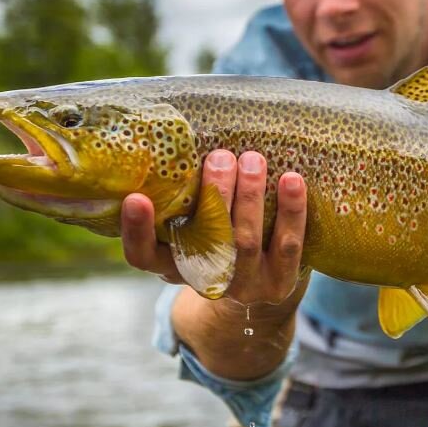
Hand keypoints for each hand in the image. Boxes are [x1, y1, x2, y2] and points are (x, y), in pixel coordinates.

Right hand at [120, 149, 308, 307]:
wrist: (262, 287)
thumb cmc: (218, 238)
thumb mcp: (192, 226)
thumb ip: (184, 197)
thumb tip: (177, 139)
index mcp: (171, 265)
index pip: (142, 256)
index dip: (136, 231)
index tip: (135, 198)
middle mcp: (204, 279)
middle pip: (205, 241)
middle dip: (215, 196)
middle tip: (220, 157)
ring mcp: (243, 286)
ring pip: (245, 241)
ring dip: (249, 196)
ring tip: (253, 159)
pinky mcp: (279, 285)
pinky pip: (287, 246)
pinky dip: (290, 212)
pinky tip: (292, 180)